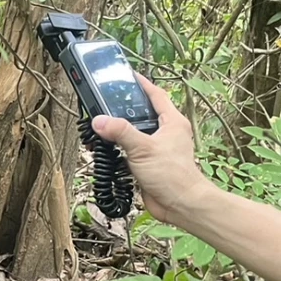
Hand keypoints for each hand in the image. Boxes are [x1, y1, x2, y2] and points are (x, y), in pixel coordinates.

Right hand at [91, 76, 214, 225]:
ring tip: (101, 127)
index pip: (156, 95)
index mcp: (172, 122)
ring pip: (134, 133)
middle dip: (123, 110)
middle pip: (142, 114)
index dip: (142, 84)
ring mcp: (157, 148)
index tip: (127, 76)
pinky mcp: (148, 163)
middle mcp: (166, 133)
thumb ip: (120, 132)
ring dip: (118, 132)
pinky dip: (118, 149)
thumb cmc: (173, 175)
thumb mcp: (143, 148)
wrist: (180, 204)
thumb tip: (100, 120)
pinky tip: (106, 150)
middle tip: (105, 103)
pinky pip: (130, 151)